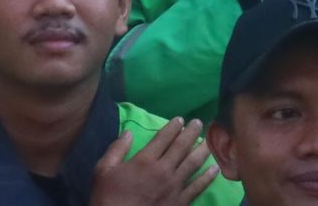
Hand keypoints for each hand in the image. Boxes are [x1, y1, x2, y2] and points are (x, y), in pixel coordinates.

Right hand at [94, 116, 219, 205]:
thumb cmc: (108, 198)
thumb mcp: (103, 171)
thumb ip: (116, 149)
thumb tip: (128, 132)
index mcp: (145, 160)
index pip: (163, 138)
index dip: (173, 127)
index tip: (180, 119)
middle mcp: (163, 170)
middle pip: (181, 146)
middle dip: (191, 133)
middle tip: (198, 123)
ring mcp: (174, 187)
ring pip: (193, 163)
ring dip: (202, 150)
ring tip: (209, 140)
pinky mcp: (180, 202)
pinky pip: (197, 187)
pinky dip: (207, 177)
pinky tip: (214, 169)